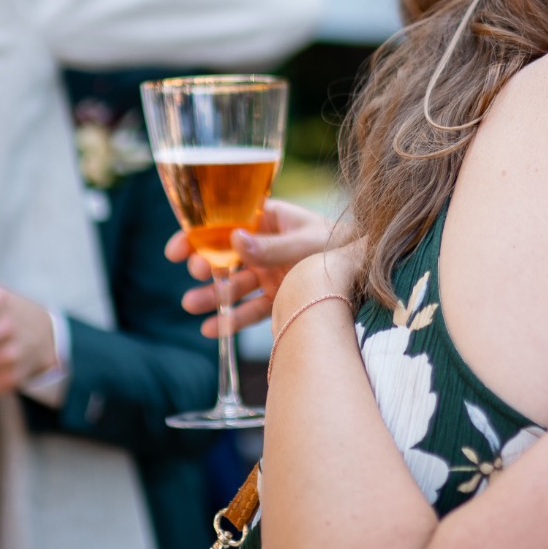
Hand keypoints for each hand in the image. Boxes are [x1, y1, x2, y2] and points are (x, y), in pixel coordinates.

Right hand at [164, 198, 332, 338]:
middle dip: (205, 264)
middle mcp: (266, 245)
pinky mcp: (279, 298)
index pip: (225, 222)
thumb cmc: (341, 246)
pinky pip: (251, 309)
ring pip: (234, 284)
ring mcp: (271, 273)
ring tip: (191, 305)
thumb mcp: (308, 242)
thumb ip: (272, 246)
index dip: (197, 234)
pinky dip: (232, 319)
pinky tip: (211, 329)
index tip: (176, 250)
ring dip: (212, 294)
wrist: (371, 273)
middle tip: (195, 273)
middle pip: (225, 255)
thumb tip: (234, 240)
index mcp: (270, 219)